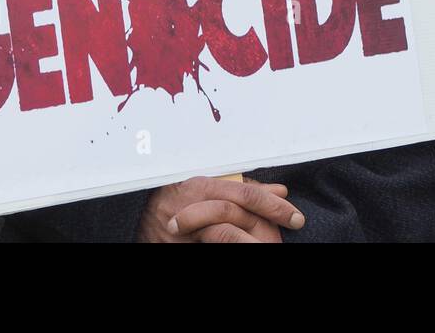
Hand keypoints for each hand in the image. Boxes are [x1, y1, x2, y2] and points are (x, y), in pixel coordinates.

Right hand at [137, 176, 304, 242]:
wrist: (139, 215)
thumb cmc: (178, 197)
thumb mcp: (210, 187)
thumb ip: (244, 188)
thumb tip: (280, 191)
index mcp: (203, 186)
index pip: (245, 194)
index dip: (273, 205)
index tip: (295, 215)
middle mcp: (195, 205)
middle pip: (238, 212)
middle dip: (268, 222)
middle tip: (292, 226)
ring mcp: (188, 228)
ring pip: (225, 233)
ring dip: (250, 241)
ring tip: (270, 245)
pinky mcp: (184, 245)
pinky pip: (213, 245)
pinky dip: (231, 247)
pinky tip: (247, 245)